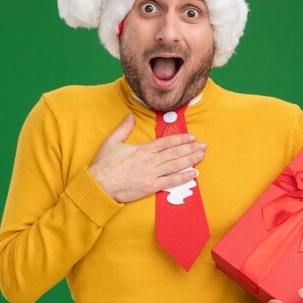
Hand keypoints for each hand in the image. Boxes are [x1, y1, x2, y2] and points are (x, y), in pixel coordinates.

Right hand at [88, 113, 206, 202]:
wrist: (99, 185)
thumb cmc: (104, 165)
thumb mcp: (112, 142)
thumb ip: (123, 129)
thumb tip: (129, 116)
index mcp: (143, 149)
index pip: (166, 142)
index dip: (180, 139)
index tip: (191, 137)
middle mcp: (150, 160)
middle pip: (175, 152)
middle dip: (191, 148)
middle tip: (203, 145)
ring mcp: (152, 174)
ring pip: (176, 165)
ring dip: (191, 159)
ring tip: (202, 155)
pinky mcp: (151, 186)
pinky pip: (171, 181)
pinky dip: (183, 177)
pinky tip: (193, 174)